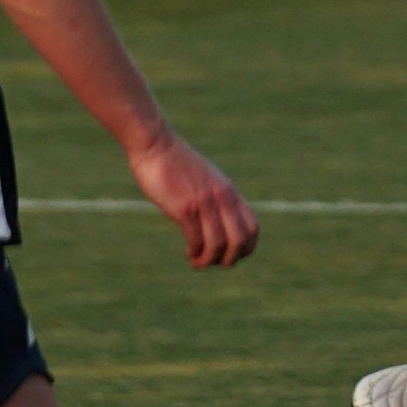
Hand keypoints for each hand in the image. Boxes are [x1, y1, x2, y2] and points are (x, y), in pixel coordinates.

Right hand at [125, 125, 259, 266]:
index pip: (253, 228)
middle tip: (213, 262)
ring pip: (219, 244)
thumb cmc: (176, 163)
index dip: (246, 249)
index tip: (228, 254)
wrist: (154, 144)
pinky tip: (188, 252)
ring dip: (209, 260)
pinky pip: (197, 239)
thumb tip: (219, 219)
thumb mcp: (206, 178)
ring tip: (197, 262)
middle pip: (240, 241)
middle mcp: (221, 198)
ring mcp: (204, 202)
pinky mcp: (184, 207)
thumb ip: (216, 196)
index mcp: (229, 191)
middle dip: (229, 260)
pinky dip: (195, 252)